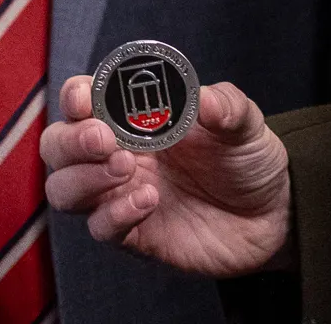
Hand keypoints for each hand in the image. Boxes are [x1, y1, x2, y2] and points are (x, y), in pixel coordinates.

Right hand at [40, 72, 292, 275]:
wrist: (272, 216)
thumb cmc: (247, 159)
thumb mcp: (245, 124)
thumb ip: (227, 106)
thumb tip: (205, 100)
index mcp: (134, 118)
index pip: (82, 100)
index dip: (75, 96)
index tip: (84, 99)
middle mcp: (117, 153)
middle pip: (58, 146)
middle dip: (70, 140)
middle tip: (104, 140)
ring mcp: (121, 195)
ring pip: (65, 189)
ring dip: (84, 177)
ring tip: (126, 167)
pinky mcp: (133, 234)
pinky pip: (102, 227)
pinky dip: (115, 213)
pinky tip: (148, 200)